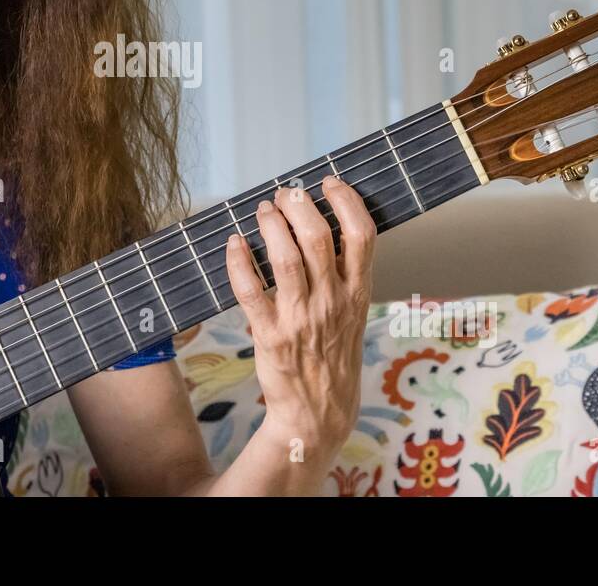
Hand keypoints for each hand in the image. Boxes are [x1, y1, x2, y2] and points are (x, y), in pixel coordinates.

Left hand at [224, 175, 374, 465]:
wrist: (319, 414)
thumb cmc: (334, 356)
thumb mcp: (354, 315)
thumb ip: (346, 275)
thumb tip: (327, 225)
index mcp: (358, 294)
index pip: (363, 235)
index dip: (346, 201)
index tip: (329, 182)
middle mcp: (332, 303)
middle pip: (318, 237)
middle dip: (299, 205)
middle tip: (286, 193)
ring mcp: (301, 319)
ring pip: (284, 258)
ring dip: (270, 225)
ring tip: (262, 211)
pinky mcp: (270, 335)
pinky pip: (250, 289)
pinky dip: (239, 261)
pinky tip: (234, 243)